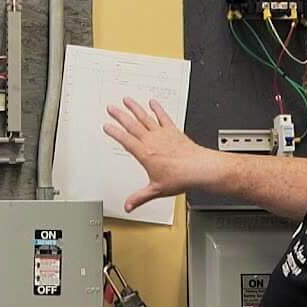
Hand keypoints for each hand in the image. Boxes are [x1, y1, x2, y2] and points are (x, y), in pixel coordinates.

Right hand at [103, 98, 221, 211]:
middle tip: (111, 108)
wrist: (200, 169)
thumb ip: (139, 197)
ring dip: (135, 108)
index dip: (114, 132)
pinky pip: (163, 117)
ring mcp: (163, 134)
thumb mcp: (156, 190)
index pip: (125, 140)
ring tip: (127, 100)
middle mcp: (152, 141)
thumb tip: (128, 206)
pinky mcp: (174, 131)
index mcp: (145, 154)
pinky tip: (153, 102)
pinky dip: (158, 109)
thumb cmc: (181, 177)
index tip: (106, 126)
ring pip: (145, 118)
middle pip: (132, 125)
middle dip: (120, 115)